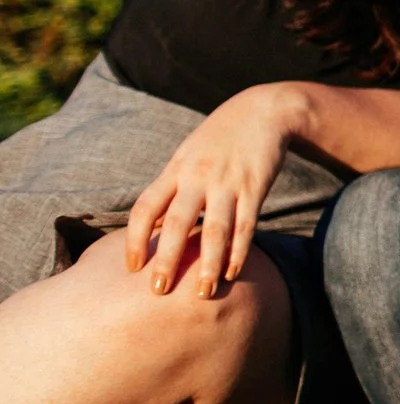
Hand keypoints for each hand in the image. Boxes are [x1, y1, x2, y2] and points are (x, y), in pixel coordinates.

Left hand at [123, 85, 297, 296]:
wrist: (265, 110)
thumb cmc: (219, 138)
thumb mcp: (187, 155)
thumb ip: (171, 187)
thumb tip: (150, 227)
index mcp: (175, 169)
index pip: (145, 207)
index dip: (134, 239)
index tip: (131, 267)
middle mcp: (198, 177)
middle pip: (176, 223)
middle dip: (167, 258)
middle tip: (159, 290)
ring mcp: (228, 183)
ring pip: (215, 229)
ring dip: (208, 263)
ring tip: (204, 293)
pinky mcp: (255, 188)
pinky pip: (246, 225)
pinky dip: (239, 251)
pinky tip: (232, 272)